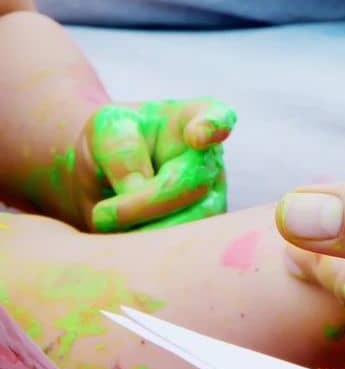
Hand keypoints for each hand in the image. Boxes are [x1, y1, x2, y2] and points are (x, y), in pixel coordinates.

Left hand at [74, 98, 234, 232]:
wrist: (106, 175)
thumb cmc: (112, 141)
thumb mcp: (106, 129)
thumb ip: (122, 152)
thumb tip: (138, 191)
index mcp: (195, 118)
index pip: (216, 118)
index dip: (213, 128)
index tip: (198, 135)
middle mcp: (212, 157)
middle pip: (193, 184)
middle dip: (146, 203)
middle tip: (102, 213)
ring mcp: (213, 194)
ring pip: (193, 223)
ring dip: (145, 230)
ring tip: (106, 224)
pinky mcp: (200, 229)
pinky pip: (181, 247)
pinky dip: (147, 250)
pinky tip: (121, 240)